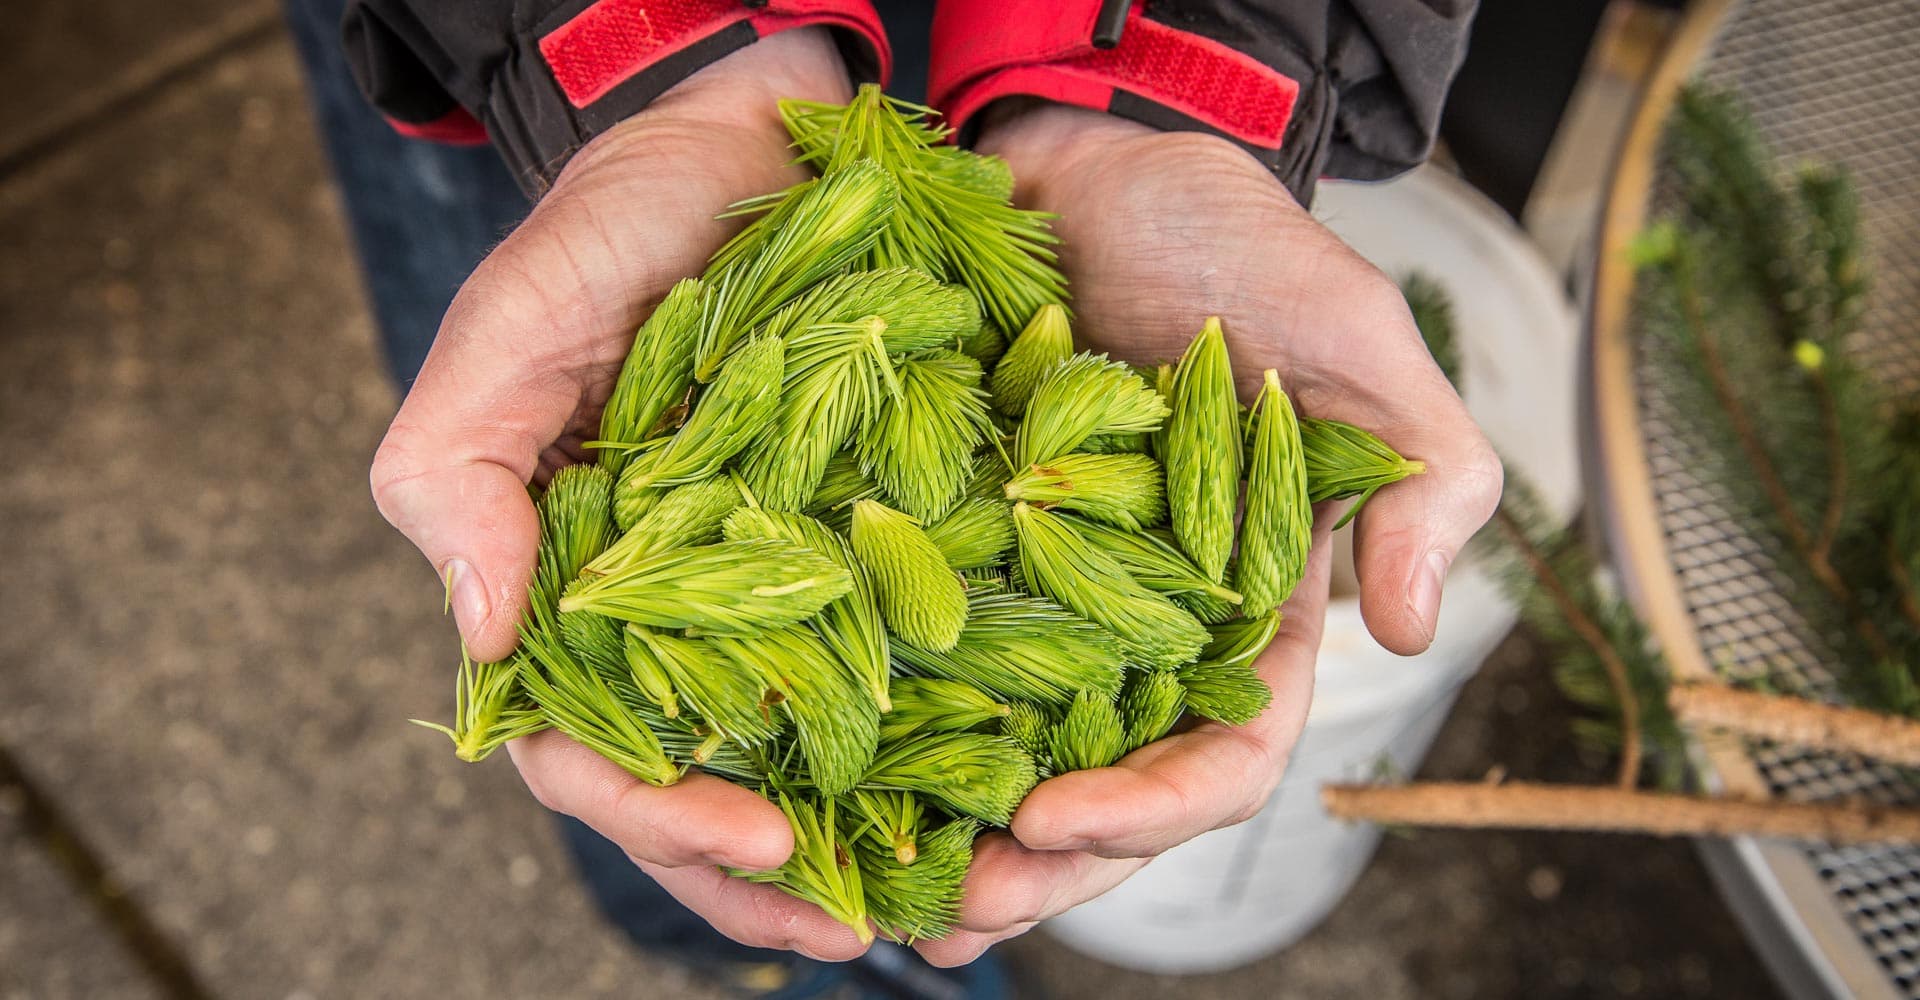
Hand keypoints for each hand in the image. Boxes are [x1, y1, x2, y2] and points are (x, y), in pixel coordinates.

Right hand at [370, 30, 873, 960]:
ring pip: (804, 751)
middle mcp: (675, 616)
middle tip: (861, 926)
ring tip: (940, 902)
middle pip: (703, 787)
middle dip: (772, 872)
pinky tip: (993, 784)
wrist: (741, 146)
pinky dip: (935, 735)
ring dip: (864, 840)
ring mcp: (773, 590)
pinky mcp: (869, 549)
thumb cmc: (608, 233)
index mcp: (573, 594)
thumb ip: (458, 476)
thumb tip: (482, 641)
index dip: (661, 812)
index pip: (587, 749)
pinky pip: (897, 662)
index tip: (756, 834)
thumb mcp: (507, 330)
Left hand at [911, 106, 1502, 965]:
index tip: (1059, 818)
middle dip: (1044, 864)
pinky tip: (839, 779)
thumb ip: (1423, 473)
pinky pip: (935, 660)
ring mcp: (1053, 598)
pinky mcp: (967, 554)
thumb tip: (1414, 630)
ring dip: (962, 836)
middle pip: (1113, 787)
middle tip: (958, 910)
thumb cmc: (1237, 245)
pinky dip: (897, 731)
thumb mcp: (1356, 335)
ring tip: (890, 899)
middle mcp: (1152, 627)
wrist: (1103, 169)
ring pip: (1018, 753)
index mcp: (1253, 607)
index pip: (1227, 750)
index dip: (1155, 806)